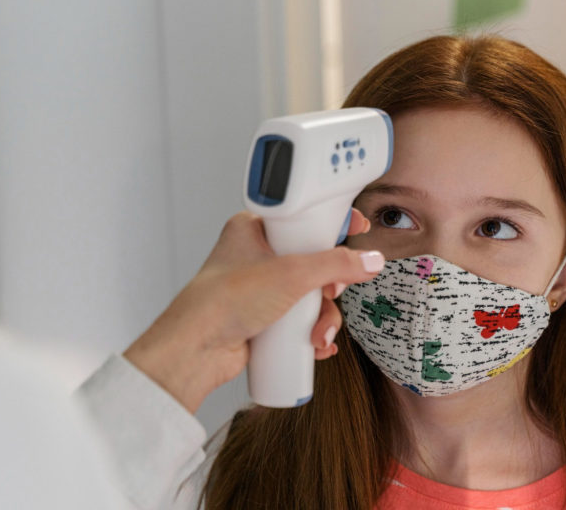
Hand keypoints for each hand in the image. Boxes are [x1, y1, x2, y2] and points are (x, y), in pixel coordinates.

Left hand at [123, 210, 382, 413]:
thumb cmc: (223, 301)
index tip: (357, 230)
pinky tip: (316, 345)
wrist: (196, 349)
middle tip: (332, 292)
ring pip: (310, 296)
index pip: (304, 217)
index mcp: (255, 230)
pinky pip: (299, 320)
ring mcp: (260, 289)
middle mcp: (257, 256)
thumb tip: (369, 261)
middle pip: (314, 261)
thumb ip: (336, 264)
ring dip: (323, 318)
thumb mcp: (291, 274)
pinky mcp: (263, 317)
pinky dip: (312, 332)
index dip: (333, 224)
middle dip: (331, 286)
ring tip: (319, 334)